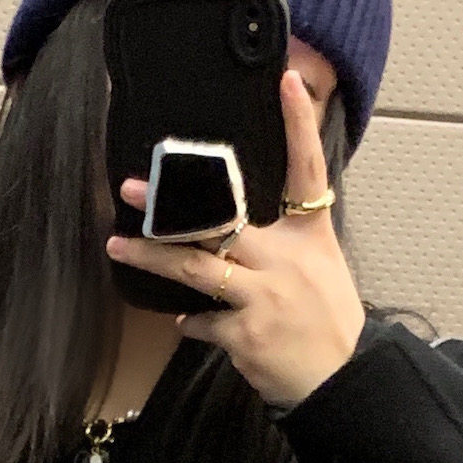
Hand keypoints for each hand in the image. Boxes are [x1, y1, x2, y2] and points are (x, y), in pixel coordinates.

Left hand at [106, 67, 366, 411]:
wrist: (343, 380)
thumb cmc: (328, 323)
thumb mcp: (320, 268)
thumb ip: (283, 242)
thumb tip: (232, 228)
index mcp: (311, 235)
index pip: (309, 169)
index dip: (300, 124)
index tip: (289, 82)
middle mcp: (288, 258)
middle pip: (223, 218)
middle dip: (172, 204)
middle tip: (132, 187)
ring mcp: (265, 295)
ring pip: (195, 267)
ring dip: (152, 255)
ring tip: (118, 244)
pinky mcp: (246, 333)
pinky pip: (202, 321)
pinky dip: (192, 323)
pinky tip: (189, 324)